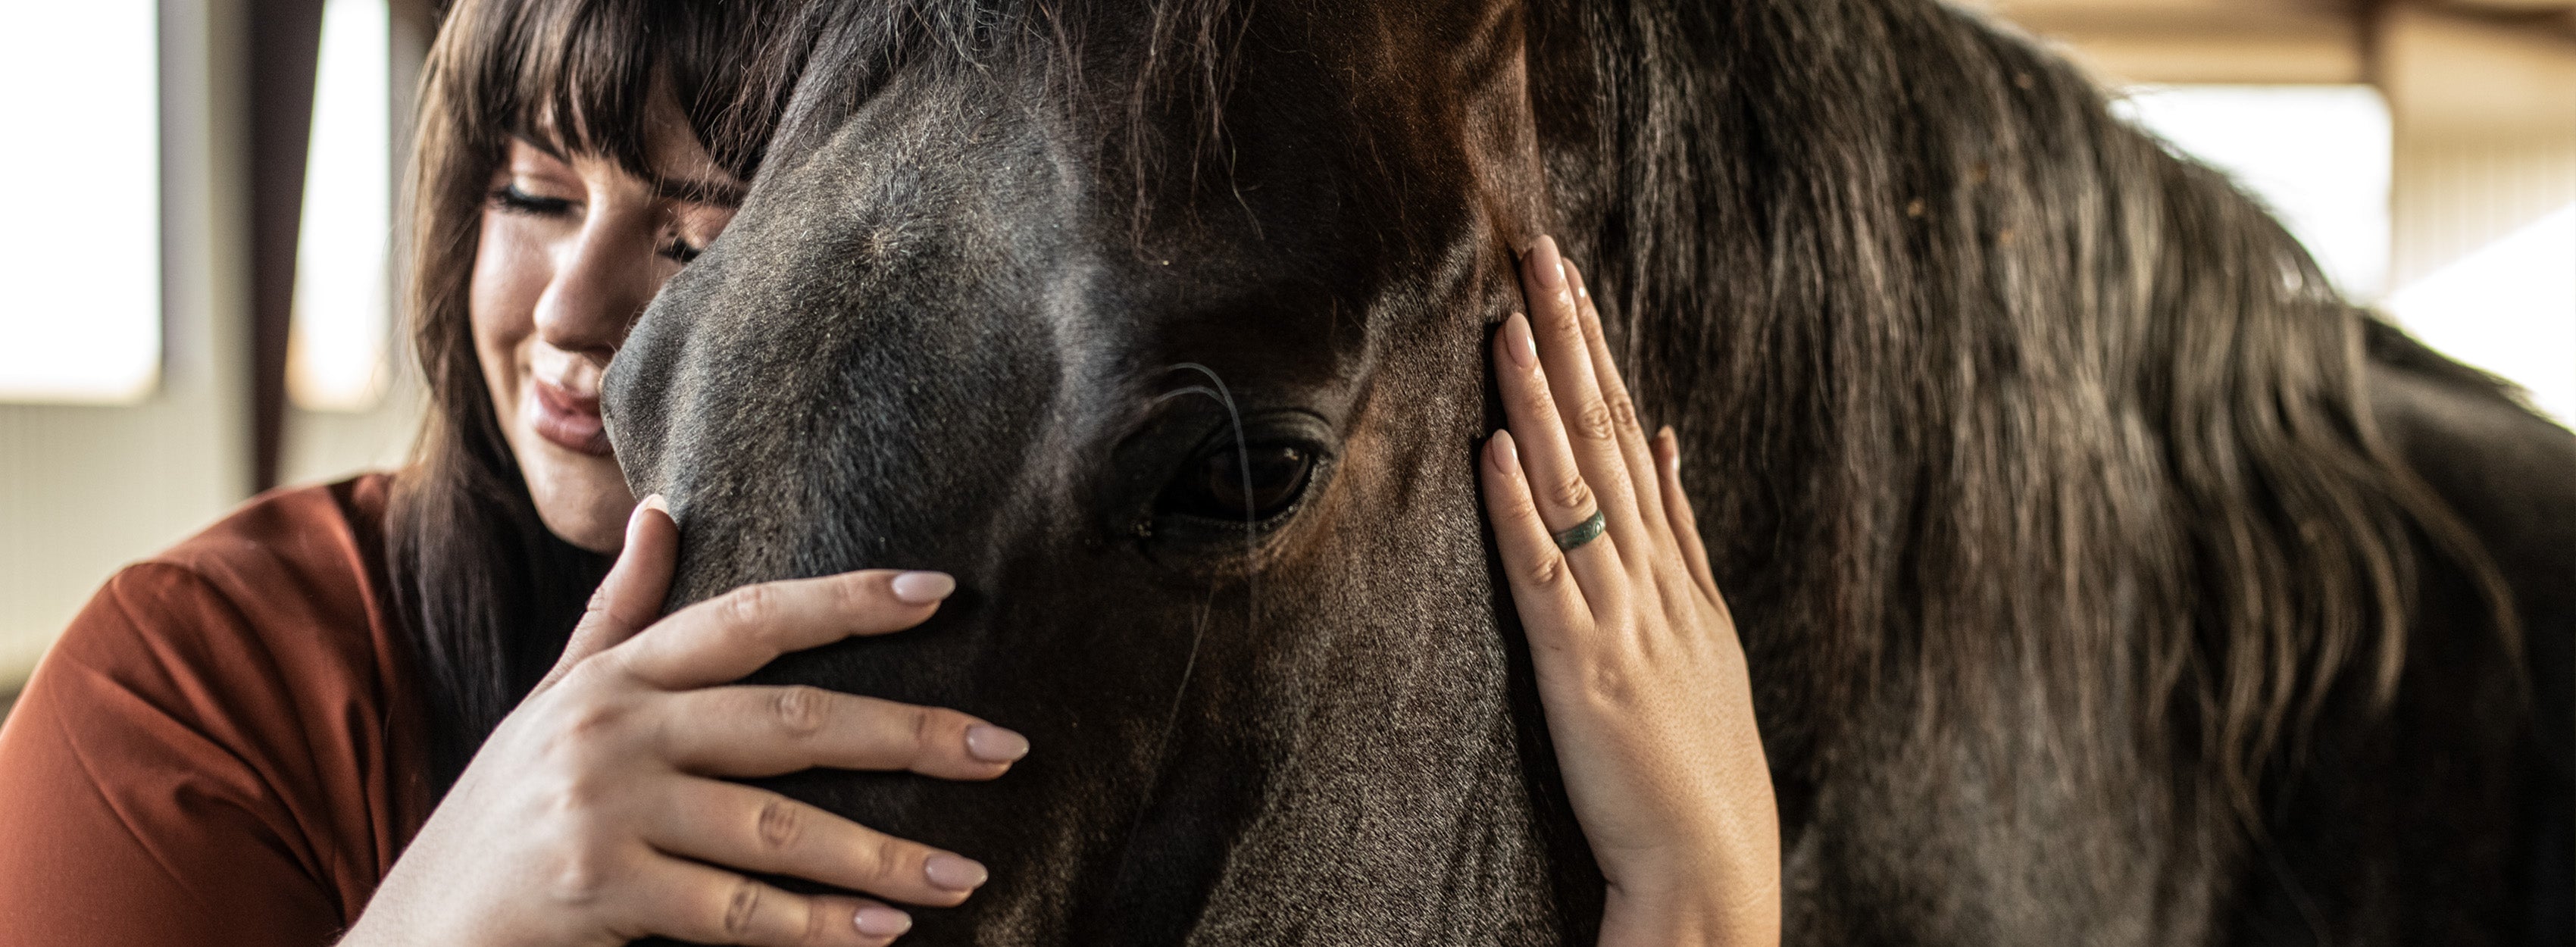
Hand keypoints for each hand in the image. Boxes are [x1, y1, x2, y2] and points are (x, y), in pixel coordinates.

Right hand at [343, 497, 1027, 946]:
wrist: (409, 932)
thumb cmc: (501, 815)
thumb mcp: (553, 703)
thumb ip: (617, 613)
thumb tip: (661, 508)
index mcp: (616, 675)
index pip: (747, 618)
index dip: (844, 600)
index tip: (939, 593)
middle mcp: (613, 730)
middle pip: (788, 719)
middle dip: (906, 734)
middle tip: (1004, 748)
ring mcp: (605, 812)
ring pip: (775, 828)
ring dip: (882, 856)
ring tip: (968, 874)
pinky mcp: (598, 893)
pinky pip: (733, 914)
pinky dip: (815, 928)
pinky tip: (884, 935)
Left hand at [1484, 237, 1780, 945]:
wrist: (1712, 867)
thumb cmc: (1700, 765)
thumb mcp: (1707, 635)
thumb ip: (1685, 539)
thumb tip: (1673, 444)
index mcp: (1677, 571)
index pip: (1635, 436)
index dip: (1600, 355)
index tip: (1571, 281)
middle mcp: (1653, 579)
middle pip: (1610, 437)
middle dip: (1573, 340)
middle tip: (1541, 253)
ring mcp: (1621, 619)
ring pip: (1576, 487)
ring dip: (1539, 400)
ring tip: (1510, 319)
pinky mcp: (1583, 669)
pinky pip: (1545, 575)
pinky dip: (1518, 509)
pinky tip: (1493, 450)